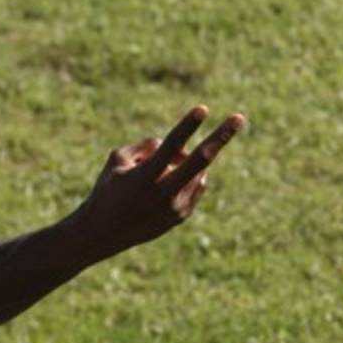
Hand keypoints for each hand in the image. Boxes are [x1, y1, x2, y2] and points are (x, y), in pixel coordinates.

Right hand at [65, 105, 244, 260]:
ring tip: (165, 168)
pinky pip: (196, 186)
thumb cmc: (107, 190)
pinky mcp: (182, 216)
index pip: (171, 146)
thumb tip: (172, 144)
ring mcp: (177, 207)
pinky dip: (188, 177)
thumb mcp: (117, 160)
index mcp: (145, 177)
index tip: (203, 109)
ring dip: (188, 161)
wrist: (103, 234)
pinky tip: (169, 182)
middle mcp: (164, 194)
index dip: (187, 126)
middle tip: (239, 118)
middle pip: (201, 161)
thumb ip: (145, 145)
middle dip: (221, 136)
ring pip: (198, 172)